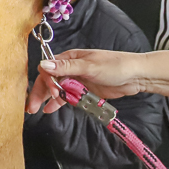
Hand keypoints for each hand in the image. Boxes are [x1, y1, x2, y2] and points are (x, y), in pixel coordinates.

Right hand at [26, 49, 144, 114]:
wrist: (137, 76)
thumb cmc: (115, 65)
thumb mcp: (89, 66)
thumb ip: (66, 67)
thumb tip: (43, 65)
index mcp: (70, 58)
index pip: (49, 69)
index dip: (46, 81)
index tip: (52, 92)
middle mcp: (70, 69)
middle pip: (49, 80)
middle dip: (39, 92)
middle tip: (31, 107)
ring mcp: (77, 80)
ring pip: (56, 90)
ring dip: (46, 98)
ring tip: (36, 110)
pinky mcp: (84, 91)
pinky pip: (67, 97)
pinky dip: (58, 102)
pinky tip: (49, 109)